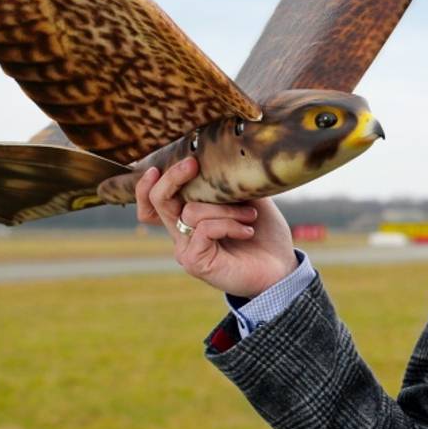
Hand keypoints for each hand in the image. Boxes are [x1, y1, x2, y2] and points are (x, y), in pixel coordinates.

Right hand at [134, 157, 297, 298]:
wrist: (280, 268)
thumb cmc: (264, 233)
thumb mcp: (248, 199)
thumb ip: (228, 183)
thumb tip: (220, 160)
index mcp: (189, 217)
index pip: (155, 201)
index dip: (147, 185)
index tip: (158, 166)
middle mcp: (182, 233)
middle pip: (159, 201)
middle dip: (173, 177)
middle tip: (193, 164)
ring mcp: (186, 248)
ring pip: (191, 211)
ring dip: (226, 209)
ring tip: (251, 216)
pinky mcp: (195, 261)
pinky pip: (204, 229)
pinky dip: (228, 224)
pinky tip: (247, 231)